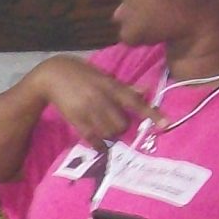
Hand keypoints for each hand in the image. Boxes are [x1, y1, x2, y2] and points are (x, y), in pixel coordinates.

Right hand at [28, 55, 157, 149]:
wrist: (52, 75)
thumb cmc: (81, 74)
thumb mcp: (103, 77)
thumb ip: (124, 87)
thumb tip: (146, 91)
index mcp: (111, 86)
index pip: (135, 101)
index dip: (151, 114)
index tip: (166, 124)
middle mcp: (102, 98)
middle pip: (122, 124)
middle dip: (122, 127)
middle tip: (116, 124)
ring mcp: (88, 110)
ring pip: (108, 133)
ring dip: (110, 135)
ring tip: (104, 129)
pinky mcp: (76, 119)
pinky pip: (92, 138)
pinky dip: (98, 144)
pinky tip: (99, 145)